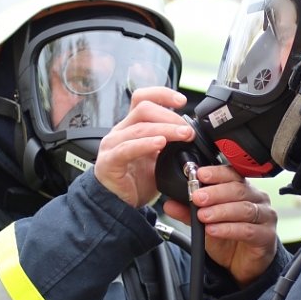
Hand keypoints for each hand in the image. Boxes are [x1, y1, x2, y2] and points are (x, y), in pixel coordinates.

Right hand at [94, 87, 194, 206]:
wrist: (119, 204)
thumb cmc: (136, 181)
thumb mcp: (159, 158)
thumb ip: (170, 144)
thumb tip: (191, 134)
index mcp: (131, 126)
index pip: (142, 99)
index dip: (162, 94)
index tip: (182, 101)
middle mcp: (120, 131)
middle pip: (143, 109)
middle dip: (170, 116)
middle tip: (188, 129)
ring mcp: (112, 145)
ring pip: (139, 127)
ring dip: (165, 129)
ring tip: (183, 135)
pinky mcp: (109, 162)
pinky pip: (127, 148)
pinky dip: (145, 144)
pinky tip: (160, 144)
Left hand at [163, 164, 277, 287]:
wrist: (243, 265)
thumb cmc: (229, 239)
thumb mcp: (205, 223)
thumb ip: (189, 212)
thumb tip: (169, 204)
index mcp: (244, 190)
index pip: (232, 175)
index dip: (216, 173)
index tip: (199, 175)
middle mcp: (257, 199)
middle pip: (238, 190)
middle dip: (215, 193)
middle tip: (197, 197)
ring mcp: (265, 217)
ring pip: (244, 208)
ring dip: (221, 211)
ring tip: (203, 216)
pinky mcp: (266, 236)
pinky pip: (248, 230)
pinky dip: (229, 229)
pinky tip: (214, 230)